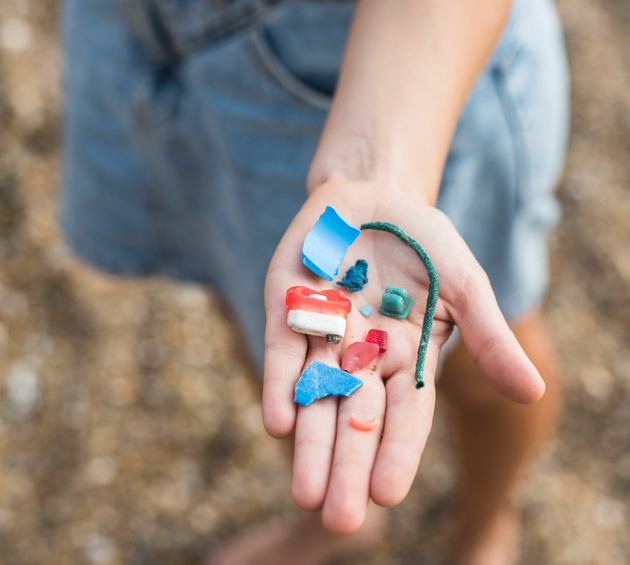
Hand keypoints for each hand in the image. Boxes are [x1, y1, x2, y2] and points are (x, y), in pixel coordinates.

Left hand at [262, 181, 544, 534]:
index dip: (396, 452)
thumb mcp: (463, 284)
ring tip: (304, 493)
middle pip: (354, 419)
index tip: (387, 493)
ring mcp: (322, 336)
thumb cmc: (423, 242)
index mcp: (406, 359)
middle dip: (346, 466)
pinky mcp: (287, 310)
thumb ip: (487, 336)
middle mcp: (362, 358)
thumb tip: (532, 393)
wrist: (372, 197)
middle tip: (338, 519)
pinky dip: (280, 384)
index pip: (404, 415)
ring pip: (315, 397)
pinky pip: (283, 352)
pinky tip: (277, 421)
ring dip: (309, 442)